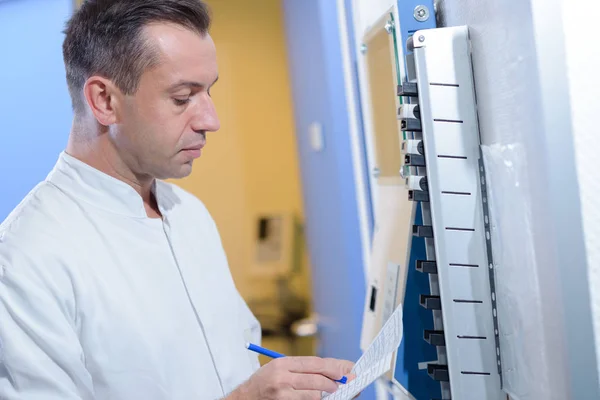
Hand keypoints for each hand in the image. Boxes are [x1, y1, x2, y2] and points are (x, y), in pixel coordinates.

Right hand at [226, 356, 353, 399]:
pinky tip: (320, 399)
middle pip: (317, 379)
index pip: (315, 363)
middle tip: (345, 384)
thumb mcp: (280, 369)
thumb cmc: (264, 384)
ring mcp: (282, 394)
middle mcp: (281, 377)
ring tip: (333, 394)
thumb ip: (303, 368)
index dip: (334, 367)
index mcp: (282, 364)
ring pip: (314, 395)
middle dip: (335, 383)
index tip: (347, 370)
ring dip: (327, 396)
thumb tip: (334, 370)